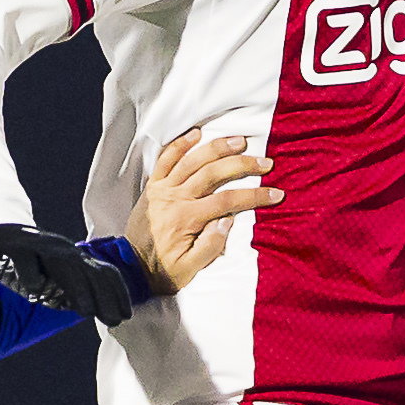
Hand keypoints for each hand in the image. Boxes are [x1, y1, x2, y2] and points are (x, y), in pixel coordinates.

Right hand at [0, 223, 134, 325]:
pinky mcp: (14, 247)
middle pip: (89, 269)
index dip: (118, 293)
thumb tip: (89, 310)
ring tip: (86, 311)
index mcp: (75, 258)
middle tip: (113, 321)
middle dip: (105, 295)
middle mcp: (62, 250)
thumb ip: (69, 292)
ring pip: (63, 263)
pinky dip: (31, 273)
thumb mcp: (52, 280)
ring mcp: (39, 246)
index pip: (103, 272)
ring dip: (77, 287)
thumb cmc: (28, 264)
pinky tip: (34, 290)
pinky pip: (25, 259)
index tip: (125, 317)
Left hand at [122, 132, 276, 297]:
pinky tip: (196, 133)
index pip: (228, 201)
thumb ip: (210, 246)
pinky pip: (165, 160)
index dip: (254, 196)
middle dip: (242, 164)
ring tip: (240, 140)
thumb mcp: (189, 269)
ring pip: (192, 161)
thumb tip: (229, 220)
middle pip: (213, 173)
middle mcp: (175, 198)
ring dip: (217, 148)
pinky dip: (180, 145)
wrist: (128, 268)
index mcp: (187, 218)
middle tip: (265, 162)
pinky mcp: (153, 187)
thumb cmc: (162, 270)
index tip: (275, 194)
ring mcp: (162, 189)